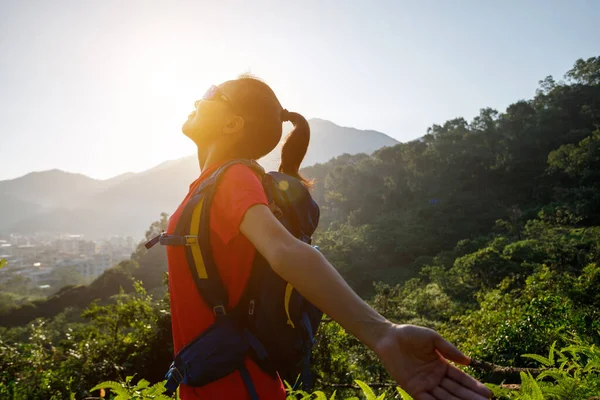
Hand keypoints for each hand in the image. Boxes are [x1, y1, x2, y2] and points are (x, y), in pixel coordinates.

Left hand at [373, 324, 491, 399]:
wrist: (388, 337)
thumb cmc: (410, 334)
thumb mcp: (432, 338)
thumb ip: (449, 349)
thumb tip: (469, 361)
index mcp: (442, 365)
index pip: (461, 379)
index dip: (474, 386)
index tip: (488, 394)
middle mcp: (435, 377)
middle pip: (456, 390)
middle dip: (470, 398)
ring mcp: (425, 384)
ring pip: (445, 397)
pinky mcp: (413, 388)